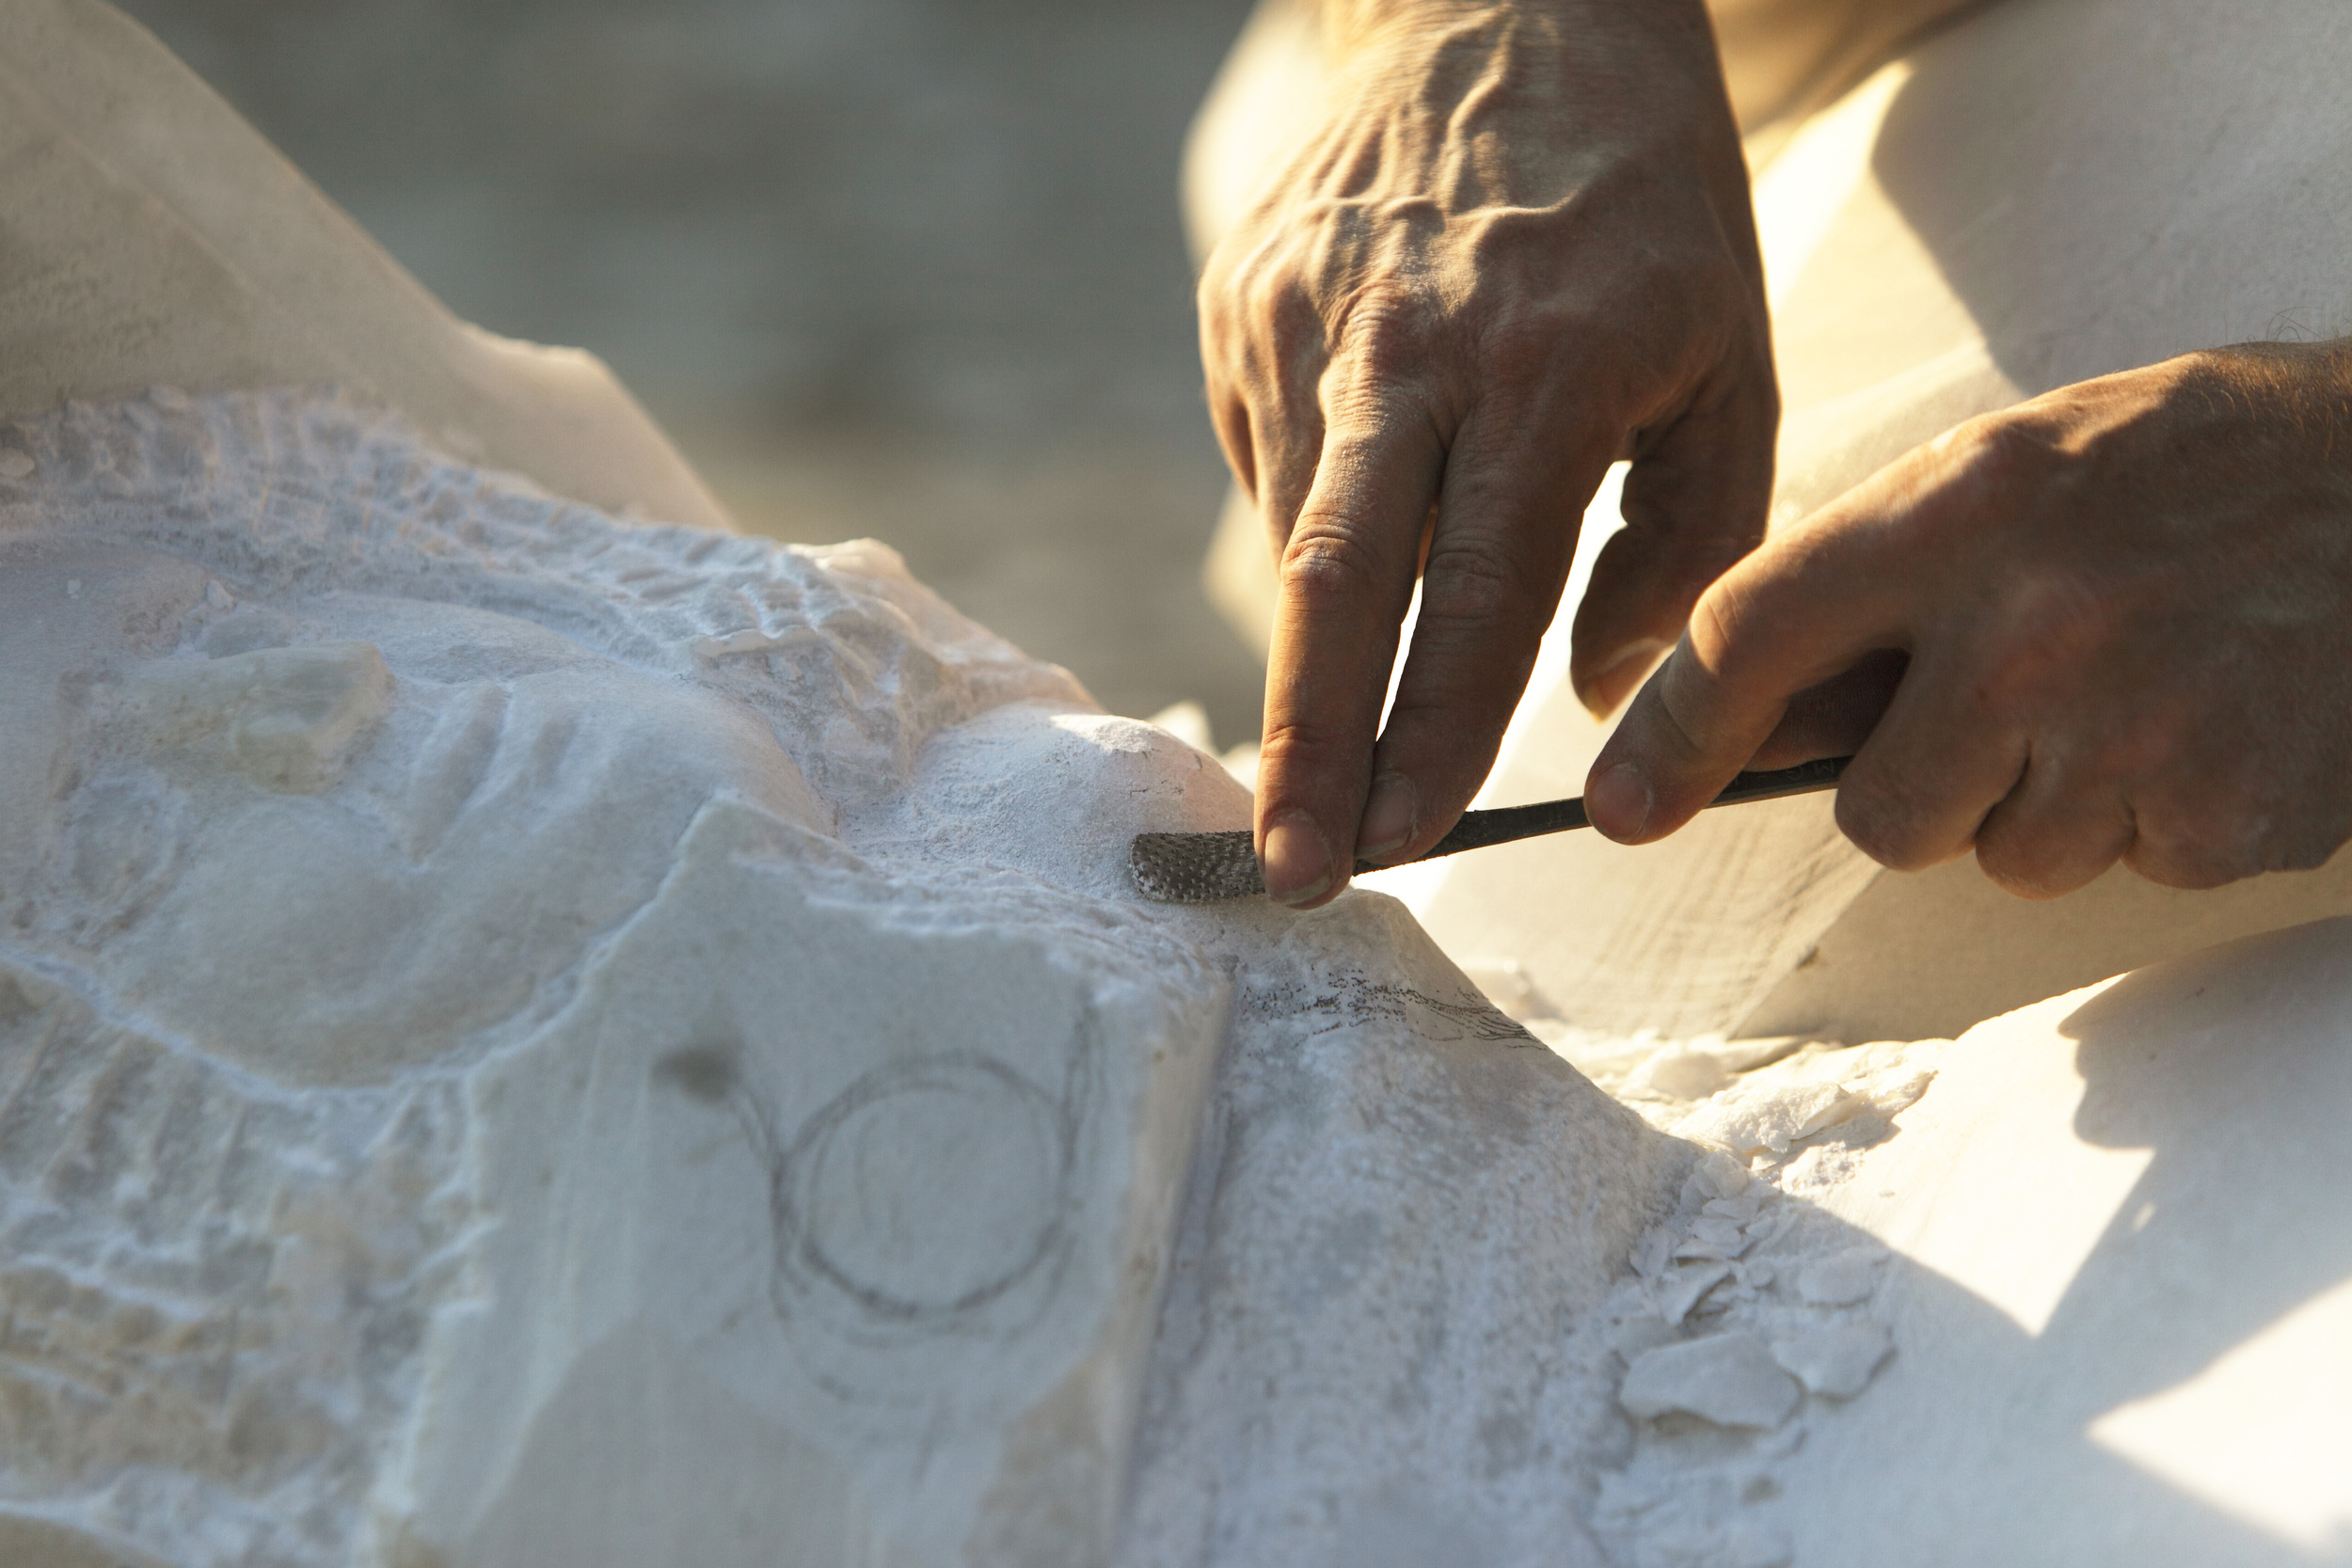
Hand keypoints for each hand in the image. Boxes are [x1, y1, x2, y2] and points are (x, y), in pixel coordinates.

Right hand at [1199, 0, 1775, 905]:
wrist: (1510, 4)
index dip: (1433, 726)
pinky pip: (1273, 464)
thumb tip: (1594, 691)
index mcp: (1549, 362)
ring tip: (1324, 755)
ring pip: (1293, 536)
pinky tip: (1359, 533)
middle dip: (1308, 744)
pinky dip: (1314, 536)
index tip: (1406, 839)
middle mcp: (1408, 345)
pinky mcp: (1243, 303)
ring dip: (1312, 662)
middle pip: (1335, 582)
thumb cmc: (1644, 207)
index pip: (1481, 587)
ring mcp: (1304, 317)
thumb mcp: (1727, 359)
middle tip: (1288, 868)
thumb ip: (1687, 543)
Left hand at [1587, 341, 2351, 895]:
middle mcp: (2031, 620)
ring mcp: (2133, 725)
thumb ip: (1876, 581)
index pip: (1750, 635)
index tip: (1623, 805)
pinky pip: (2121, 873)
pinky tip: (2214, 724)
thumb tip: (1739, 724)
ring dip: (2047, 807)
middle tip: (2019, 706)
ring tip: (2141, 694)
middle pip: (1874, 812)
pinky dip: (2155, 823)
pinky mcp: (2226, 813)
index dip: (1673, 734)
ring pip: (1997, 859)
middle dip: (1924, 789)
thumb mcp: (2021, 465)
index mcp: (1963, 505)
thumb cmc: (2202, 467)